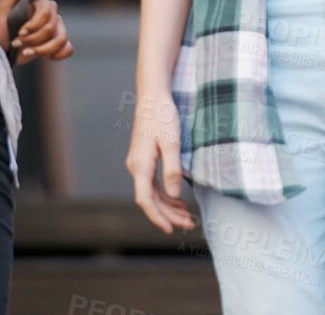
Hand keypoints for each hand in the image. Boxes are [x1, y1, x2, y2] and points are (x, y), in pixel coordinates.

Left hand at [0, 0, 72, 65]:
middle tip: (17, 42)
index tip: (20, 32)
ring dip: (42, 49)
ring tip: (26, 51)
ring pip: (61, 39)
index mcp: (39, 1)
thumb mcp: (0, 10)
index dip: (34, 25)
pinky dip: (58, 54)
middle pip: (51, 27)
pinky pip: (68, 48)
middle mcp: (50, 12)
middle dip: (33, 39)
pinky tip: (43, 56)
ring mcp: (56, 27)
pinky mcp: (57, 42)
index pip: (46, 12)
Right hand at [125, 88, 195, 234]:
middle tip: (189, 224)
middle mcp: (136, 167)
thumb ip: (172, 170)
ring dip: (168, 207)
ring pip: (152, 193)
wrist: (153, 96)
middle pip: (150, 200)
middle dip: (168, 215)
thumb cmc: (162, 116)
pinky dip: (165, 195)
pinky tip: (177, 201)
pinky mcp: (144, 159)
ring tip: (187, 217)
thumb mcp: (171, 143)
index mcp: (140, 165)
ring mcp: (138, 164)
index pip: (145, 200)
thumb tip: (173, 196)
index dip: (157, 217)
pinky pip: (153, 184)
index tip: (170, 229)